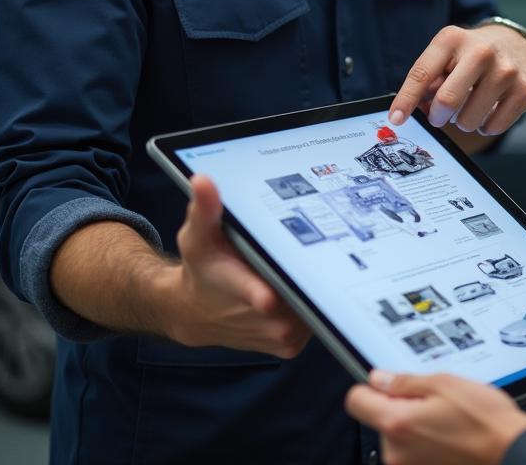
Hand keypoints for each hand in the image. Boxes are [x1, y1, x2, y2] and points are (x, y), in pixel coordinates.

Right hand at [165, 174, 310, 357]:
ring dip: (317, 286)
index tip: (270, 295)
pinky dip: (317, 302)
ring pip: (311, 307)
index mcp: (237, 288)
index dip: (263, 294)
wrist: (197, 311)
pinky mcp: (290, 344)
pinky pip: (314, 320)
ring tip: (321, 259)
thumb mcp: (197, 235)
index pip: (254, 294)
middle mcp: (260, 318)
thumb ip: (204, 209)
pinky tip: (316, 280)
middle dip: (310, 272)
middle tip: (328, 247)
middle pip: (298, 294)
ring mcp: (279, 334)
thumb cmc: (203, 266)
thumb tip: (203, 180)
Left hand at [345, 370, 525, 464]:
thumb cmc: (484, 420)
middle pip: (380, 418)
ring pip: (398, 434)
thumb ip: (404, 381)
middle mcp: (396, 453)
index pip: (355, 401)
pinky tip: (449, 435)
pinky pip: (412, 451)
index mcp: (397, 424)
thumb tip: (379, 379)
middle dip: (402, 405)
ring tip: (448, 419)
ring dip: (416, 423)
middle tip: (435, 401)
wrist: (511, 452)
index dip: (371, 387)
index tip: (388, 384)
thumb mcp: (444, 383)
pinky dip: (425, 441)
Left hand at [389, 24, 525, 135]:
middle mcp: (481, 52)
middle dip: (437, 117)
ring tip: (470, 105)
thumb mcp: (447, 55)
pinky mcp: (525, 90)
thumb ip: (427, 81)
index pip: (422, 73)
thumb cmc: (473, 55)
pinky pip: (492, 128)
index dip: (406, 100)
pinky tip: (489, 109)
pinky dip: (485, 126)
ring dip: (463, 121)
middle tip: (440, 116)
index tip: (395, 119)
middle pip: (447, 100)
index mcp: (453, 39)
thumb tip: (408, 111)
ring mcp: (506, 71)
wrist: (518, 45)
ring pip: (469, 120)